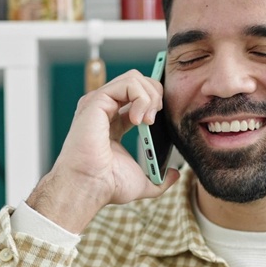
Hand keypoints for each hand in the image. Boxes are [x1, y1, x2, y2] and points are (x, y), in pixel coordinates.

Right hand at [26, 69, 180, 233]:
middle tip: (155, 120)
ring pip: (134, 78)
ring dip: (150, 96)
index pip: (136, 96)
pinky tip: (140, 120)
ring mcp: (98, 103)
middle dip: (155, 95)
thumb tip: (175, 175)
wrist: (90, 187)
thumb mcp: (142, 182)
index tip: (162, 117)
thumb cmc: (107, 185)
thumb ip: (160, 178)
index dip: (154, 100)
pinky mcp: (97, 101)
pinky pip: (129, 83)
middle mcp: (103, 108)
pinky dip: (142, 98)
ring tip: (148, 120)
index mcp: (112, 122)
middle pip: (138, 81)